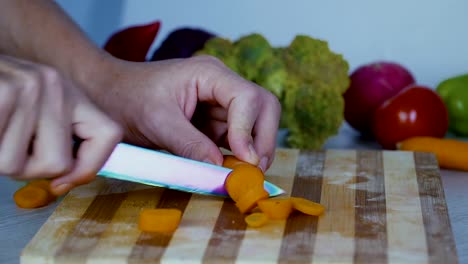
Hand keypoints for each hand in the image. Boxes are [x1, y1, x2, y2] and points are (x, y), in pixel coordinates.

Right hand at [0, 55, 121, 194]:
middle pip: (59, 163)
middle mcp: (55, 86)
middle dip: (28, 168)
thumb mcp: (34, 111)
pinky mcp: (3, 92)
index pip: (109, 135)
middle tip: (9, 146)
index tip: (62, 182)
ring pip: (17, 166)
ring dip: (0, 159)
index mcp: (70, 93)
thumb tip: (63, 184)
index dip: (90, 168)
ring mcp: (28, 87)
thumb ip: (55, 141)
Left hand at [94, 55, 280, 170]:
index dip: (249, 129)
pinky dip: (239, 156)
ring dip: (254, 150)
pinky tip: (230, 170)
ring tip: (241, 174)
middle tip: (253, 170)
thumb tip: (221, 170)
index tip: (243, 159)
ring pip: (256, 124)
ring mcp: (221, 103)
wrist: (111, 97)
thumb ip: (190, 145)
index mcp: (210, 74)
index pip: (247, 98)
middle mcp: (222, 85)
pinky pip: (238, 138)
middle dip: (263, 140)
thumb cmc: (129, 99)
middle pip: (264, 107)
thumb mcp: (158, 123)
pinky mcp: (216, 121)